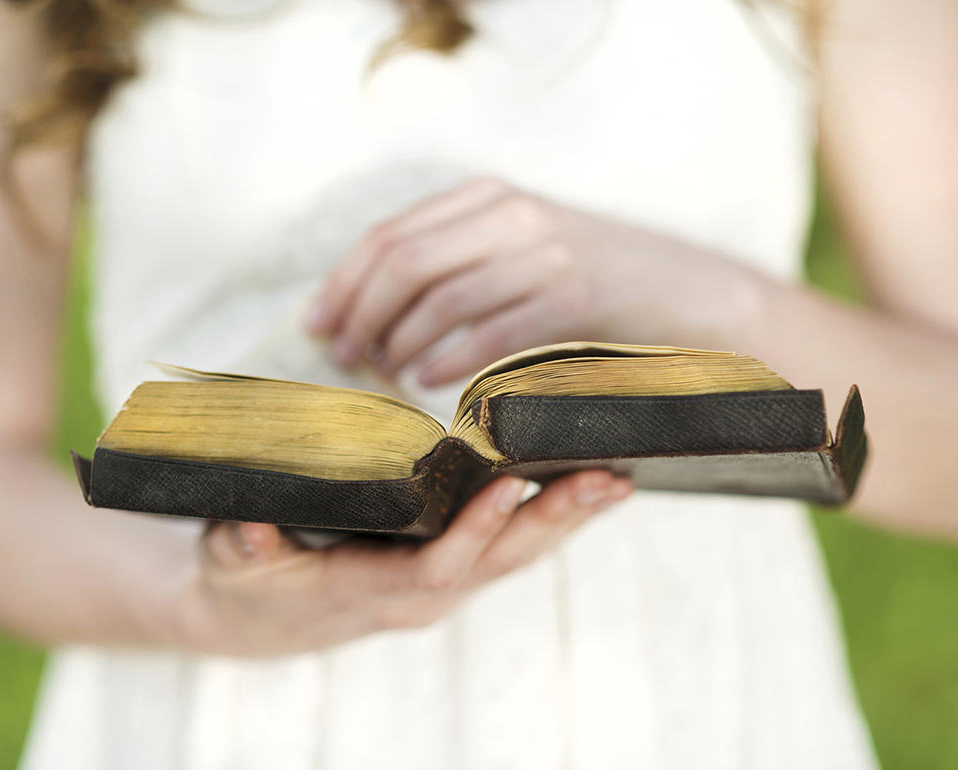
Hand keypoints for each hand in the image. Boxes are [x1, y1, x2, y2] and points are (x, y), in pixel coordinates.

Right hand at [182, 471, 630, 656]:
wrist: (262, 618)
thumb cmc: (248, 583)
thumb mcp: (232, 563)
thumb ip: (243, 548)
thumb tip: (254, 533)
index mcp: (372, 591)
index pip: (435, 567)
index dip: (473, 532)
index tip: (509, 487)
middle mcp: (421, 594)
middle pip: (498, 562)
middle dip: (553, 521)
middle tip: (608, 481)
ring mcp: (440, 582)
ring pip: (515, 554)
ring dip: (566, 518)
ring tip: (617, 480)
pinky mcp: (448, 567)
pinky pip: (507, 544)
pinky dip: (547, 517)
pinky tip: (580, 488)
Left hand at [308, 176, 767, 385]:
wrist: (690, 294)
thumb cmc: (594, 287)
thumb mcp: (523, 254)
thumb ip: (461, 265)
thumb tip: (376, 314)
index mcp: (490, 198)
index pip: (391, 234)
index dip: (344, 281)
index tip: (315, 323)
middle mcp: (512, 214)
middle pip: (404, 261)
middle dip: (361, 313)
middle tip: (342, 356)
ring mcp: (545, 251)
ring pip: (441, 296)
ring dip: (399, 341)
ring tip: (381, 374)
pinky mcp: (573, 295)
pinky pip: (491, 330)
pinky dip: (451, 360)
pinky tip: (428, 383)